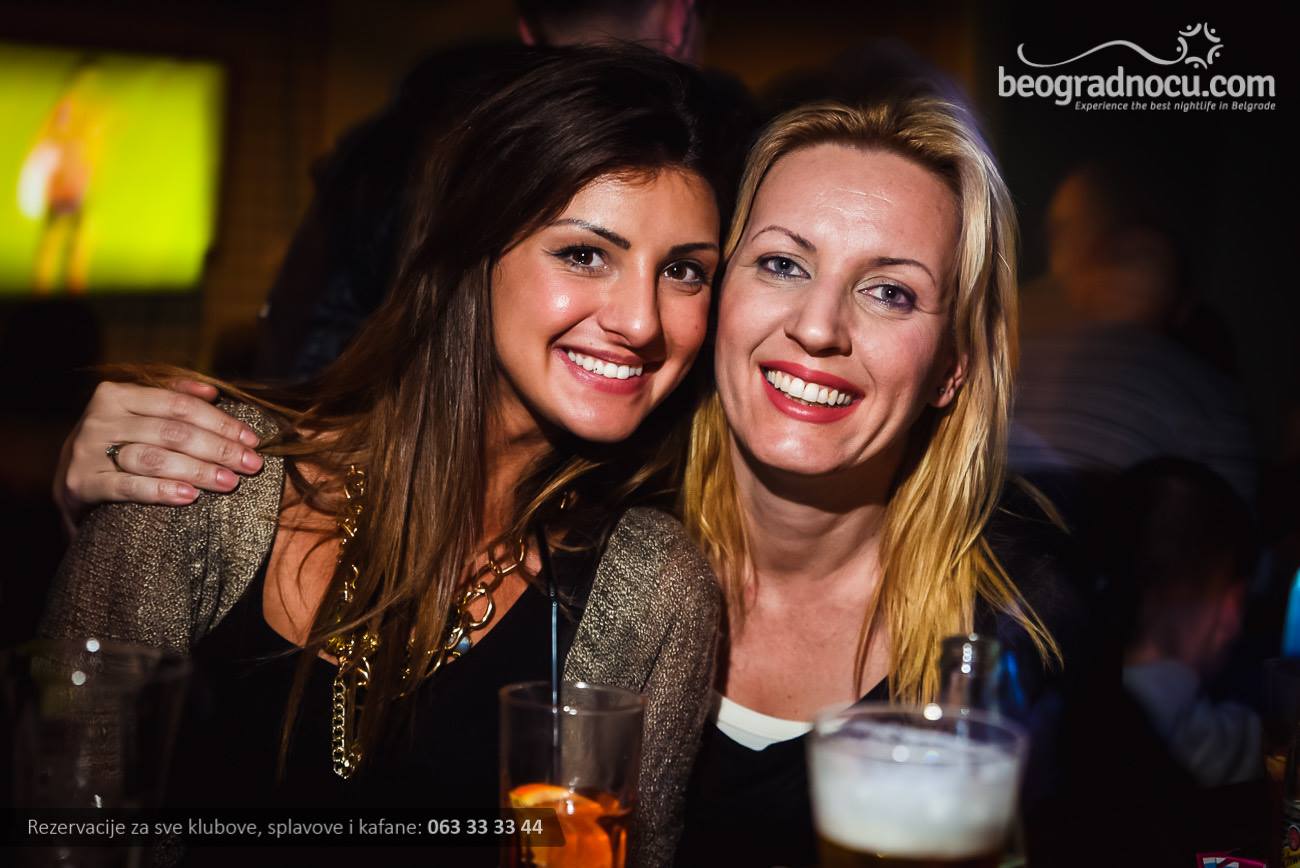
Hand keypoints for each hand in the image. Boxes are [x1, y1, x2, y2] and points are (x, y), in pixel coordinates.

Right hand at [54, 379, 263, 530]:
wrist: (71, 485)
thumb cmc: (118, 446)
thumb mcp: (138, 417)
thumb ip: (171, 400)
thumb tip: (212, 392)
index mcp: (116, 394)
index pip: (179, 405)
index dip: (220, 421)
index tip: (252, 440)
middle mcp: (100, 418)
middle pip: (172, 431)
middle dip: (218, 448)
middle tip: (251, 464)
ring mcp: (86, 450)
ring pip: (153, 457)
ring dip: (197, 470)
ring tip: (229, 481)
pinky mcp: (79, 483)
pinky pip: (126, 486)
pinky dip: (160, 490)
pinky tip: (189, 495)